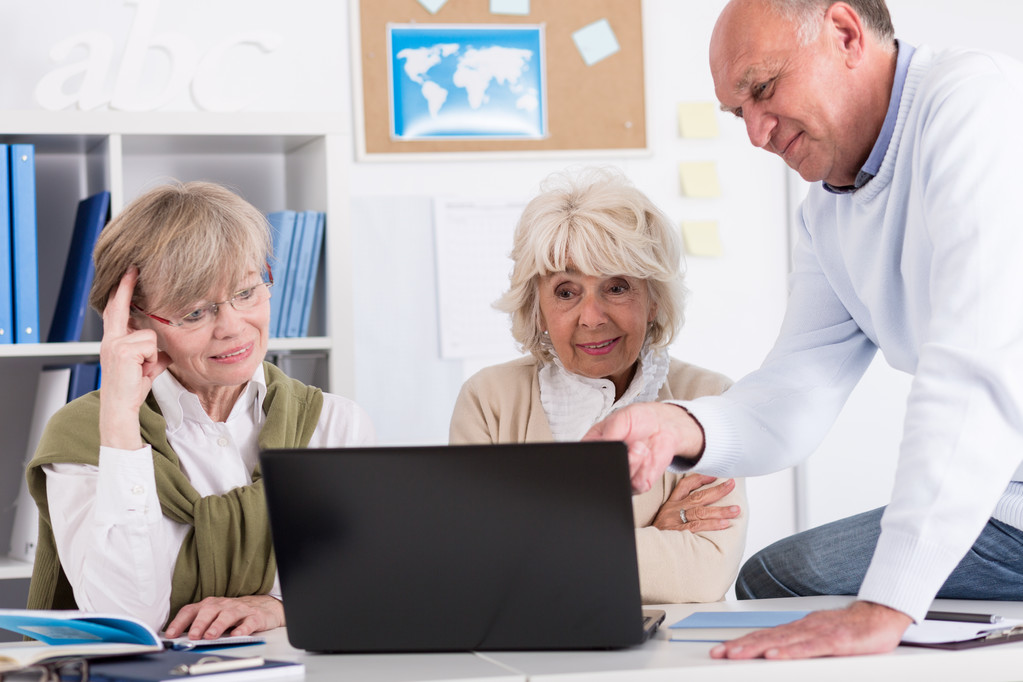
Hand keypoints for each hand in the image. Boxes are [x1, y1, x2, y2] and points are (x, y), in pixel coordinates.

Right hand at [98, 268, 171, 449]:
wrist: (121, 407)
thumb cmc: (132, 388)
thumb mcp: (147, 367)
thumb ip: (155, 354)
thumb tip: (169, 348)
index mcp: (114, 341)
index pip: (117, 311)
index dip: (123, 292)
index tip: (129, 274)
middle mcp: (110, 339)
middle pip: (119, 307)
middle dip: (127, 287)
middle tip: (134, 266)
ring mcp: (114, 344)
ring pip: (149, 336)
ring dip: (152, 355)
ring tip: (142, 369)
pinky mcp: (122, 350)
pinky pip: (150, 346)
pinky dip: (152, 360)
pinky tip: (141, 370)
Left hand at [163, 594, 284, 639]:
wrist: (264, 606)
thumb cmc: (234, 613)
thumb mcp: (215, 615)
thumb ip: (199, 624)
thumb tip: (178, 639)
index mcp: (210, 605)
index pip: (191, 610)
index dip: (180, 622)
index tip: (171, 634)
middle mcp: (223, 605)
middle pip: (209, 610)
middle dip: (199, 623)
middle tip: (193, 635)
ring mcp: (240, 610)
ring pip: (228, 615)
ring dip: (218, 625)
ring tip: (210, 635)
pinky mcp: (255, 617)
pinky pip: (248, 622)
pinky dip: (242, 628)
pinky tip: (236, 635)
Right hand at [583, 402, 704, 492]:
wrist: (662, 425)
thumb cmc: (638, 419)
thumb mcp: (620, 419)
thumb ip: (610, 434)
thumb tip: (605, 446)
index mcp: (594, 447)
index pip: (584, 460)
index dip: (594, 459)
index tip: (610, 447)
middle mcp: (605, 464)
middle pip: (602, 476)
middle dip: (617, 462)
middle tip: (628, 447)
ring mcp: (621, 475)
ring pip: (620, 482)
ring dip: (633, 464)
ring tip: (639, 447)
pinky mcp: (637, 483)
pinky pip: (636, 485)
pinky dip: (643, 470)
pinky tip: (646, 456)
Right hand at [652, 475, 738, 531]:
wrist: (646, 548)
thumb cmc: (660, 532)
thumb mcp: (665, 515)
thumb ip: (680, 508)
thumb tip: (700, 504)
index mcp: (671, 503)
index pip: (685, 485)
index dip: (700, 478)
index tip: (715, 475)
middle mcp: (674, 509)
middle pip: (698, 497)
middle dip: (717, 490)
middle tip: (732, 485)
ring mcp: (676, 521)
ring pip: (701, 512)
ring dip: (720, 510)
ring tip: (736, 509)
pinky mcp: (678, 533)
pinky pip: (698, 526)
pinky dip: (712, 524)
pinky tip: (725, 524)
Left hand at [709, 600, 912, 658]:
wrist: (882, 615)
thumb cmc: (851, 629)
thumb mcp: (819, 637)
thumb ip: (798, 644)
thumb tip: (775, 652)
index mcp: (798, 628)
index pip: (764, 637)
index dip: (742, 644)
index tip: (721, 651)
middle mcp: (803, 628)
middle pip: (766, 638)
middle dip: (740, 646)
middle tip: (718, 653)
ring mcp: (818, 633)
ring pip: (782, 642)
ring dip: (756, 649)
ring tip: (735, 654)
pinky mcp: (836, 641)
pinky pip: (809, 648)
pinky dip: (790, 652)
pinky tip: (775, 656)